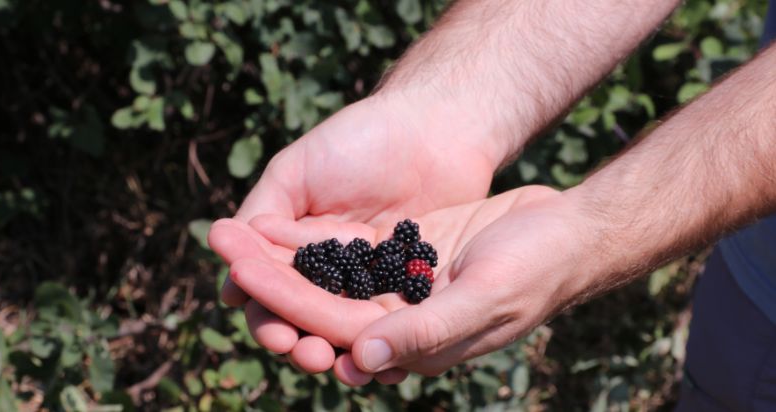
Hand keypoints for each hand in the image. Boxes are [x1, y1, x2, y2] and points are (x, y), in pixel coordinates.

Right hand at [209, 93, 507, 381]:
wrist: (433, 125)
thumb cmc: (360, 140)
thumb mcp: (297, 170)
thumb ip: (264, 212)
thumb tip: (223, 253)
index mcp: (298, 244)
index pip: (273, 288)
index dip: (267, 311)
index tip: (271, 329)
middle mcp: (332, 268)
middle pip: (307, 315)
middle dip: (300, 337)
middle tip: (304, 351)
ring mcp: (372, 279)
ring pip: (347, 325)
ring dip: (336, 347)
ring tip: (334, 359)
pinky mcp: (413, 285)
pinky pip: (394, 320)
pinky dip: (384, 340)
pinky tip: (378, 357)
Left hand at [225, 185, 593, 382]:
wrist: (568, 231)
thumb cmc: (538, 268)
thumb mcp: (485, 297)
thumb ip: (425, 330)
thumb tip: (360, 358)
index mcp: (413, 342)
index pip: (334, 325)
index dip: (285, 299)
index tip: (239, 271)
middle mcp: (398, 319)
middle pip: (319, 300)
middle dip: (268, 275)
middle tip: (218, 240)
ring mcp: (399, 286)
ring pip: (327, 275)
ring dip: (281, 255)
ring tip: (231, 228)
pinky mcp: (404, 254)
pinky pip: (348, 248)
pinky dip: (313, 237)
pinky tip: (277, 218)